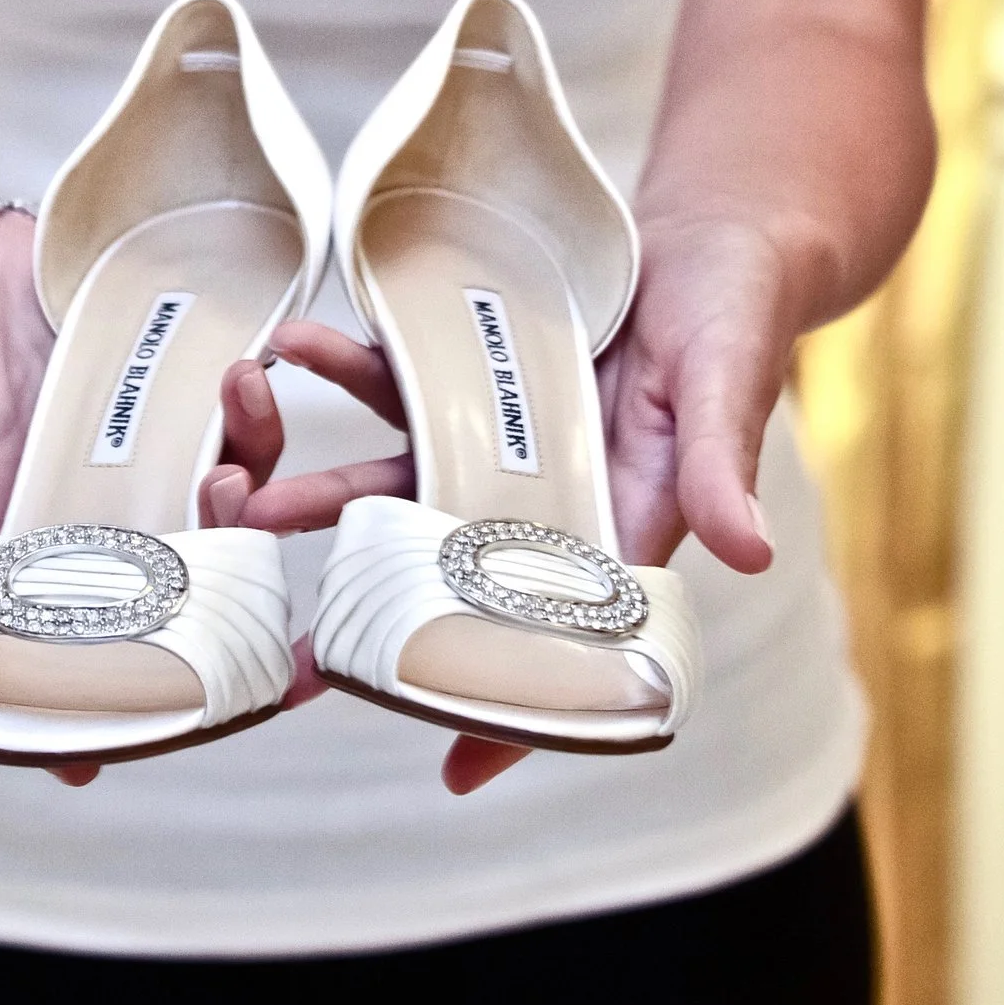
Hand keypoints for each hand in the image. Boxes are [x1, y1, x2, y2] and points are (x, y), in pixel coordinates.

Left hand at [193, 210, 798, 797]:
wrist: (714, 231)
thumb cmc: (739, 316)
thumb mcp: (730, 387)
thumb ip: (723, 469)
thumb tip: (752, 553)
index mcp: (621, 524)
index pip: (562, 636)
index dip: (517, 706)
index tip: (455, 773)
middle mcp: (551, 494)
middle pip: (451, 574)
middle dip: (374, 616)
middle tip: (288, 663)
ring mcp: (508, 434)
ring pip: (403, 482)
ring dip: (328, 496)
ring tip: (252, 502)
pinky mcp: (481, 369)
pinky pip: (400, 380)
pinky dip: (347, 370)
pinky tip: (295, 351)